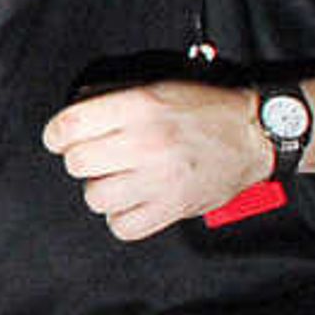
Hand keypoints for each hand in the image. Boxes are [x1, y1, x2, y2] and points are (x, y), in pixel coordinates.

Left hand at [41, 80, 269, 240]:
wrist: (258, 134)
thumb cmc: (207, 110)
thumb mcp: (159, 88)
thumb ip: (113, 100)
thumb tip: (72, 117)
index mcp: (141, 107)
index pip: (70, 126)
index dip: (56, 135)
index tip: (60, 140)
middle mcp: (148, 142)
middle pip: (77, 163)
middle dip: (83, 160)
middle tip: (103, 157)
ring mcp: (161, 178)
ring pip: (95, 197)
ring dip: (103, 190)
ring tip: (123, 179)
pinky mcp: (173, 207)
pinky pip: (122, 226)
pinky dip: (122, 217)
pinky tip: (134, 201)